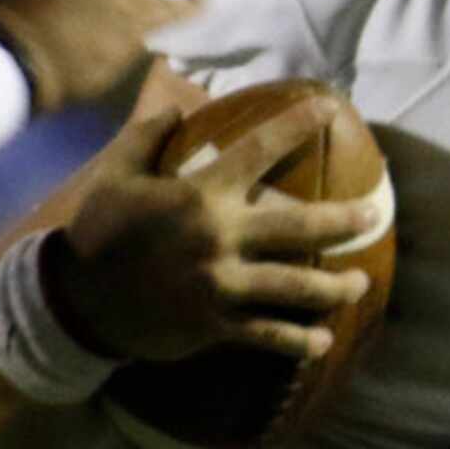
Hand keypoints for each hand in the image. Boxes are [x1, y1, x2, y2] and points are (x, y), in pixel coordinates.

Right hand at [50, 96, 380, 363]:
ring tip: (360, 283)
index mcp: (199, 195)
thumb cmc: (97, 234)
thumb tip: (175, 108)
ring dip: (334, 286)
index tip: (329, 108)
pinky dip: (299, 340)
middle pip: (300, 227)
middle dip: (344, 219)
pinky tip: (322, 340)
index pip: (259, 151)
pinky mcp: (215, 326)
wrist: (74, 302)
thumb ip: (146, 136)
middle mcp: (220, 238)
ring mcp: (221, 286)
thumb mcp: (116, 176)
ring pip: (294, 287)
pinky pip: (268, 335)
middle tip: (374, 215)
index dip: (296, 126)